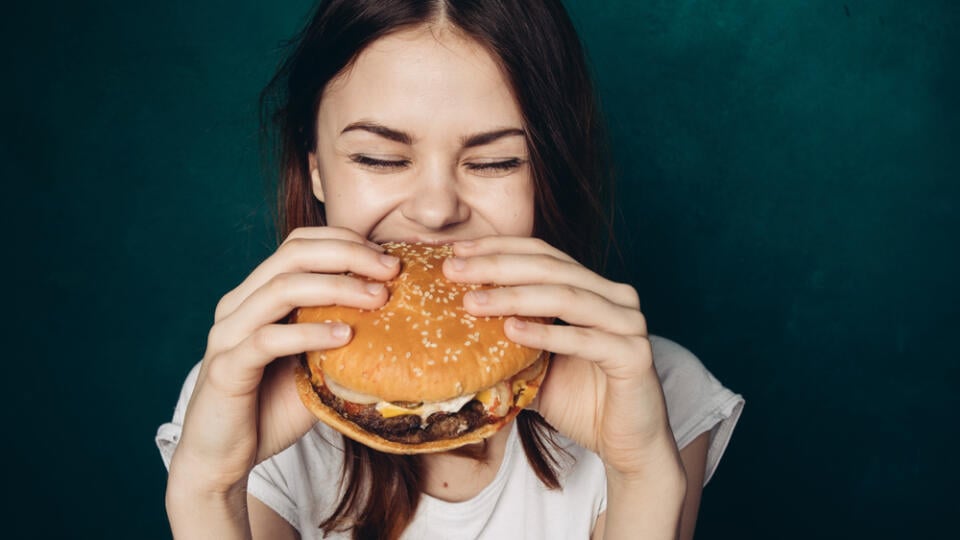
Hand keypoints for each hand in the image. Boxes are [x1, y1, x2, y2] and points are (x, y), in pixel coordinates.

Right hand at [169, 227, 400, 492]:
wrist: (223, 459)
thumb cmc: (272, 408)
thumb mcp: (315, 363)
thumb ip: (339, 334)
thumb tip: (398, 317)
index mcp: (256, 294)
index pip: (298, 244)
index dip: (344, 240)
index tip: (387, 257)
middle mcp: (238, 305)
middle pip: (293, 255)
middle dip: (348, 255)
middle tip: (391, 270)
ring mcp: (228, 334)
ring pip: (281, 289)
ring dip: (336, 288)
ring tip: (378, 298)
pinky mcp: (226, 367)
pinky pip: (268, 339)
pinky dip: (309, 333)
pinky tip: (344, 336)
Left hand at [443, 237, 680, 476]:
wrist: (627, 445)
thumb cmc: (581, 402)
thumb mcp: (535, 365)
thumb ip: (508, 341)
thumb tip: (451, 328)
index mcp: (592, 288)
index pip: (542, 254)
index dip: (498, 248)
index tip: (455, 250)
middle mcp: (614, 297)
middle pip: (549, 268)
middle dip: (497, 266)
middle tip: (453, 270)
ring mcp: (628, 323)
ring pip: (565, 297)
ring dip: (514, 296)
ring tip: (472, 302)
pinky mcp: (635, 355)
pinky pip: (585, 339)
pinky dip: (546, 334)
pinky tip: (511, 330)